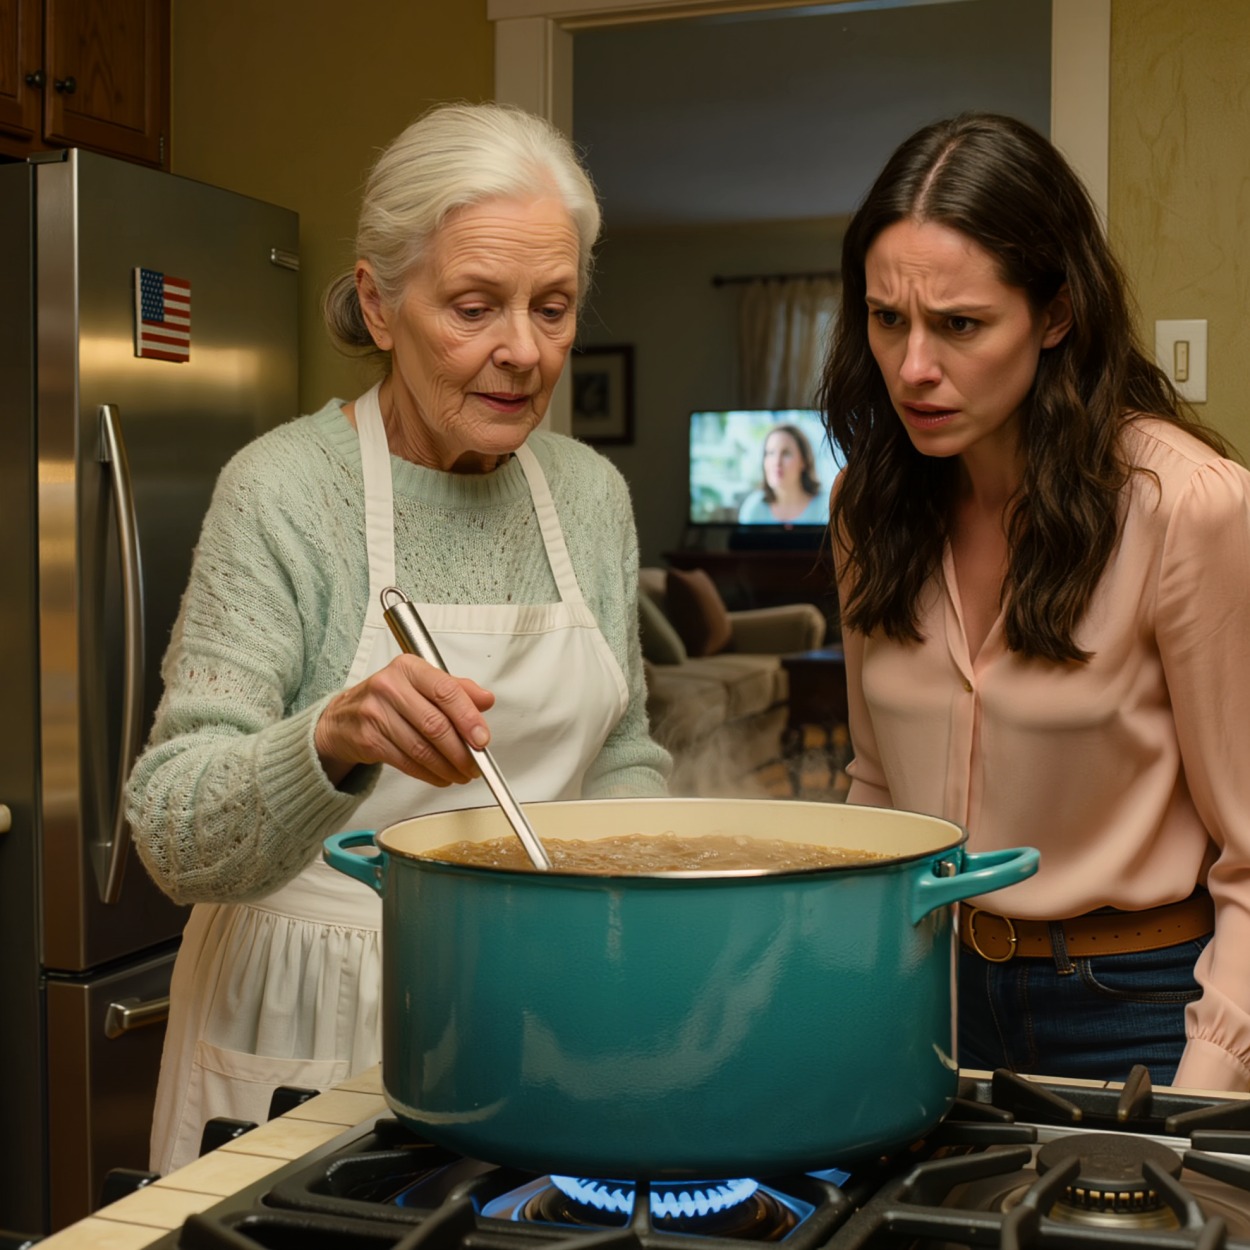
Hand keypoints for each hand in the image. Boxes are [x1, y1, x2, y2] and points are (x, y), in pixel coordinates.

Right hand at [314, 654, 495, 786]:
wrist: (342, 718)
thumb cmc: (388, 698)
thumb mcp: (422, 683)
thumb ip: (456, 689)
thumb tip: (486, 700)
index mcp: (409, 668)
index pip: (445, 691)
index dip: (468, 718)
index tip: (483, 738)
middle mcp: (390, 687)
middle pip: (435, 724)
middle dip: (462, 750)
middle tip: (476, 764)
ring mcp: (375, 713)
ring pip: (422, 748)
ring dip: (448, 767)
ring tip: (462, 773)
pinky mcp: (368, 740)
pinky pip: (407, 762)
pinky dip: (430, 774)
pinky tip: (441, 776)